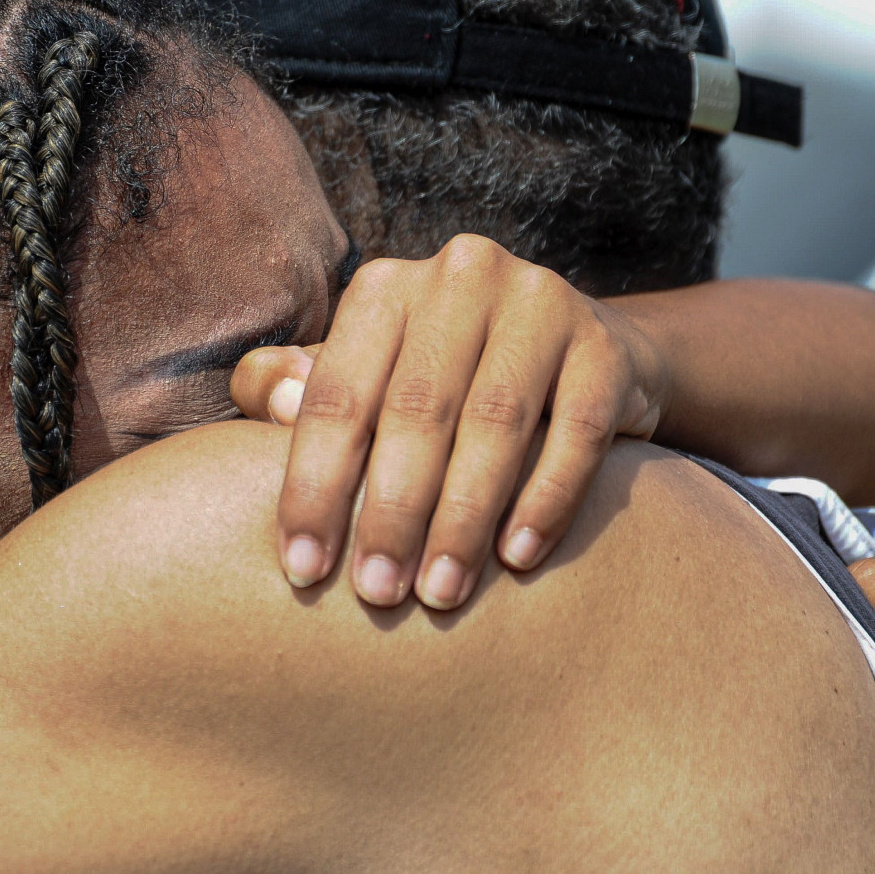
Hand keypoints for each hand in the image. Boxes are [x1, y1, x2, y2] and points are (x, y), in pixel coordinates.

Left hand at [231, 234, 664, 609]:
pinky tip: (517, 560)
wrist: (584, 358)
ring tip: (441, 594)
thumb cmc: (444, 385)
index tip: (302, 572)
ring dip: (463, 519)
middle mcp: (460, 277)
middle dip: (390, 513)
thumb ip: (301, 391)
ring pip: (494, 422)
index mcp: (386, 289)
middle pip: (415, 408)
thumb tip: (269, 404)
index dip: (313, 486)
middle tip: (376, 596)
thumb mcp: (369, 378)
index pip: (336, 394)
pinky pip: (576, 431)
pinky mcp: (605, 344)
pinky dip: (545, 500)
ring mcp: (540, 302)